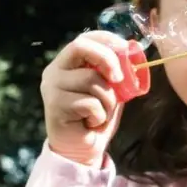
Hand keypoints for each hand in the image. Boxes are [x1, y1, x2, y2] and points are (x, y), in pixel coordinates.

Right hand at [41, 31, 147, 165]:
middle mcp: (55, 71)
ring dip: (108, 99)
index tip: (126, 49)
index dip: (107, 39)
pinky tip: (91, 123)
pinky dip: (100, 115)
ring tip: (101, 113)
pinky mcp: (55, 106)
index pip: (85, 38)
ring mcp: (52, 88)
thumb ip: (116, 70)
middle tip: (120, 78)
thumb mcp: (110, 88)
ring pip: (91, 80)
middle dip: (107, 59)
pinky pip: (90, 103)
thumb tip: (134, 49)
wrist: (81, 148)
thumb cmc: (96, 115)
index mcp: (67, 62)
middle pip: (81, 47)